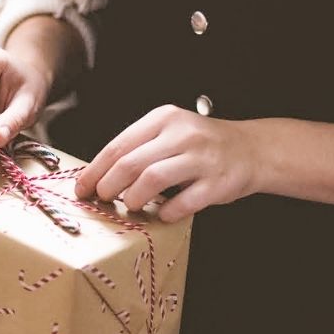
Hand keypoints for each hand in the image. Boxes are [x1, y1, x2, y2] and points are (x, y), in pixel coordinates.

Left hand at [74, 105, 261, 222]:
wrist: (251, 149)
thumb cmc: (202, 145)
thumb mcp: (169, 132)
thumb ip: (139, 148)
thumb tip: (99, 176)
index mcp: (163, 119)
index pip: (119, 145)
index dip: (95, 170)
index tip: (82, 187)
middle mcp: (182, 134)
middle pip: (131, 162)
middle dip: (109, 186)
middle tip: (103, 199)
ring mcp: (201, 158)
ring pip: (153, 179)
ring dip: (134, 198)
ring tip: (131, 206)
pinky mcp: (218, 182)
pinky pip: (184, 202)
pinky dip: (168, 212)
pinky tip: (163, 214)